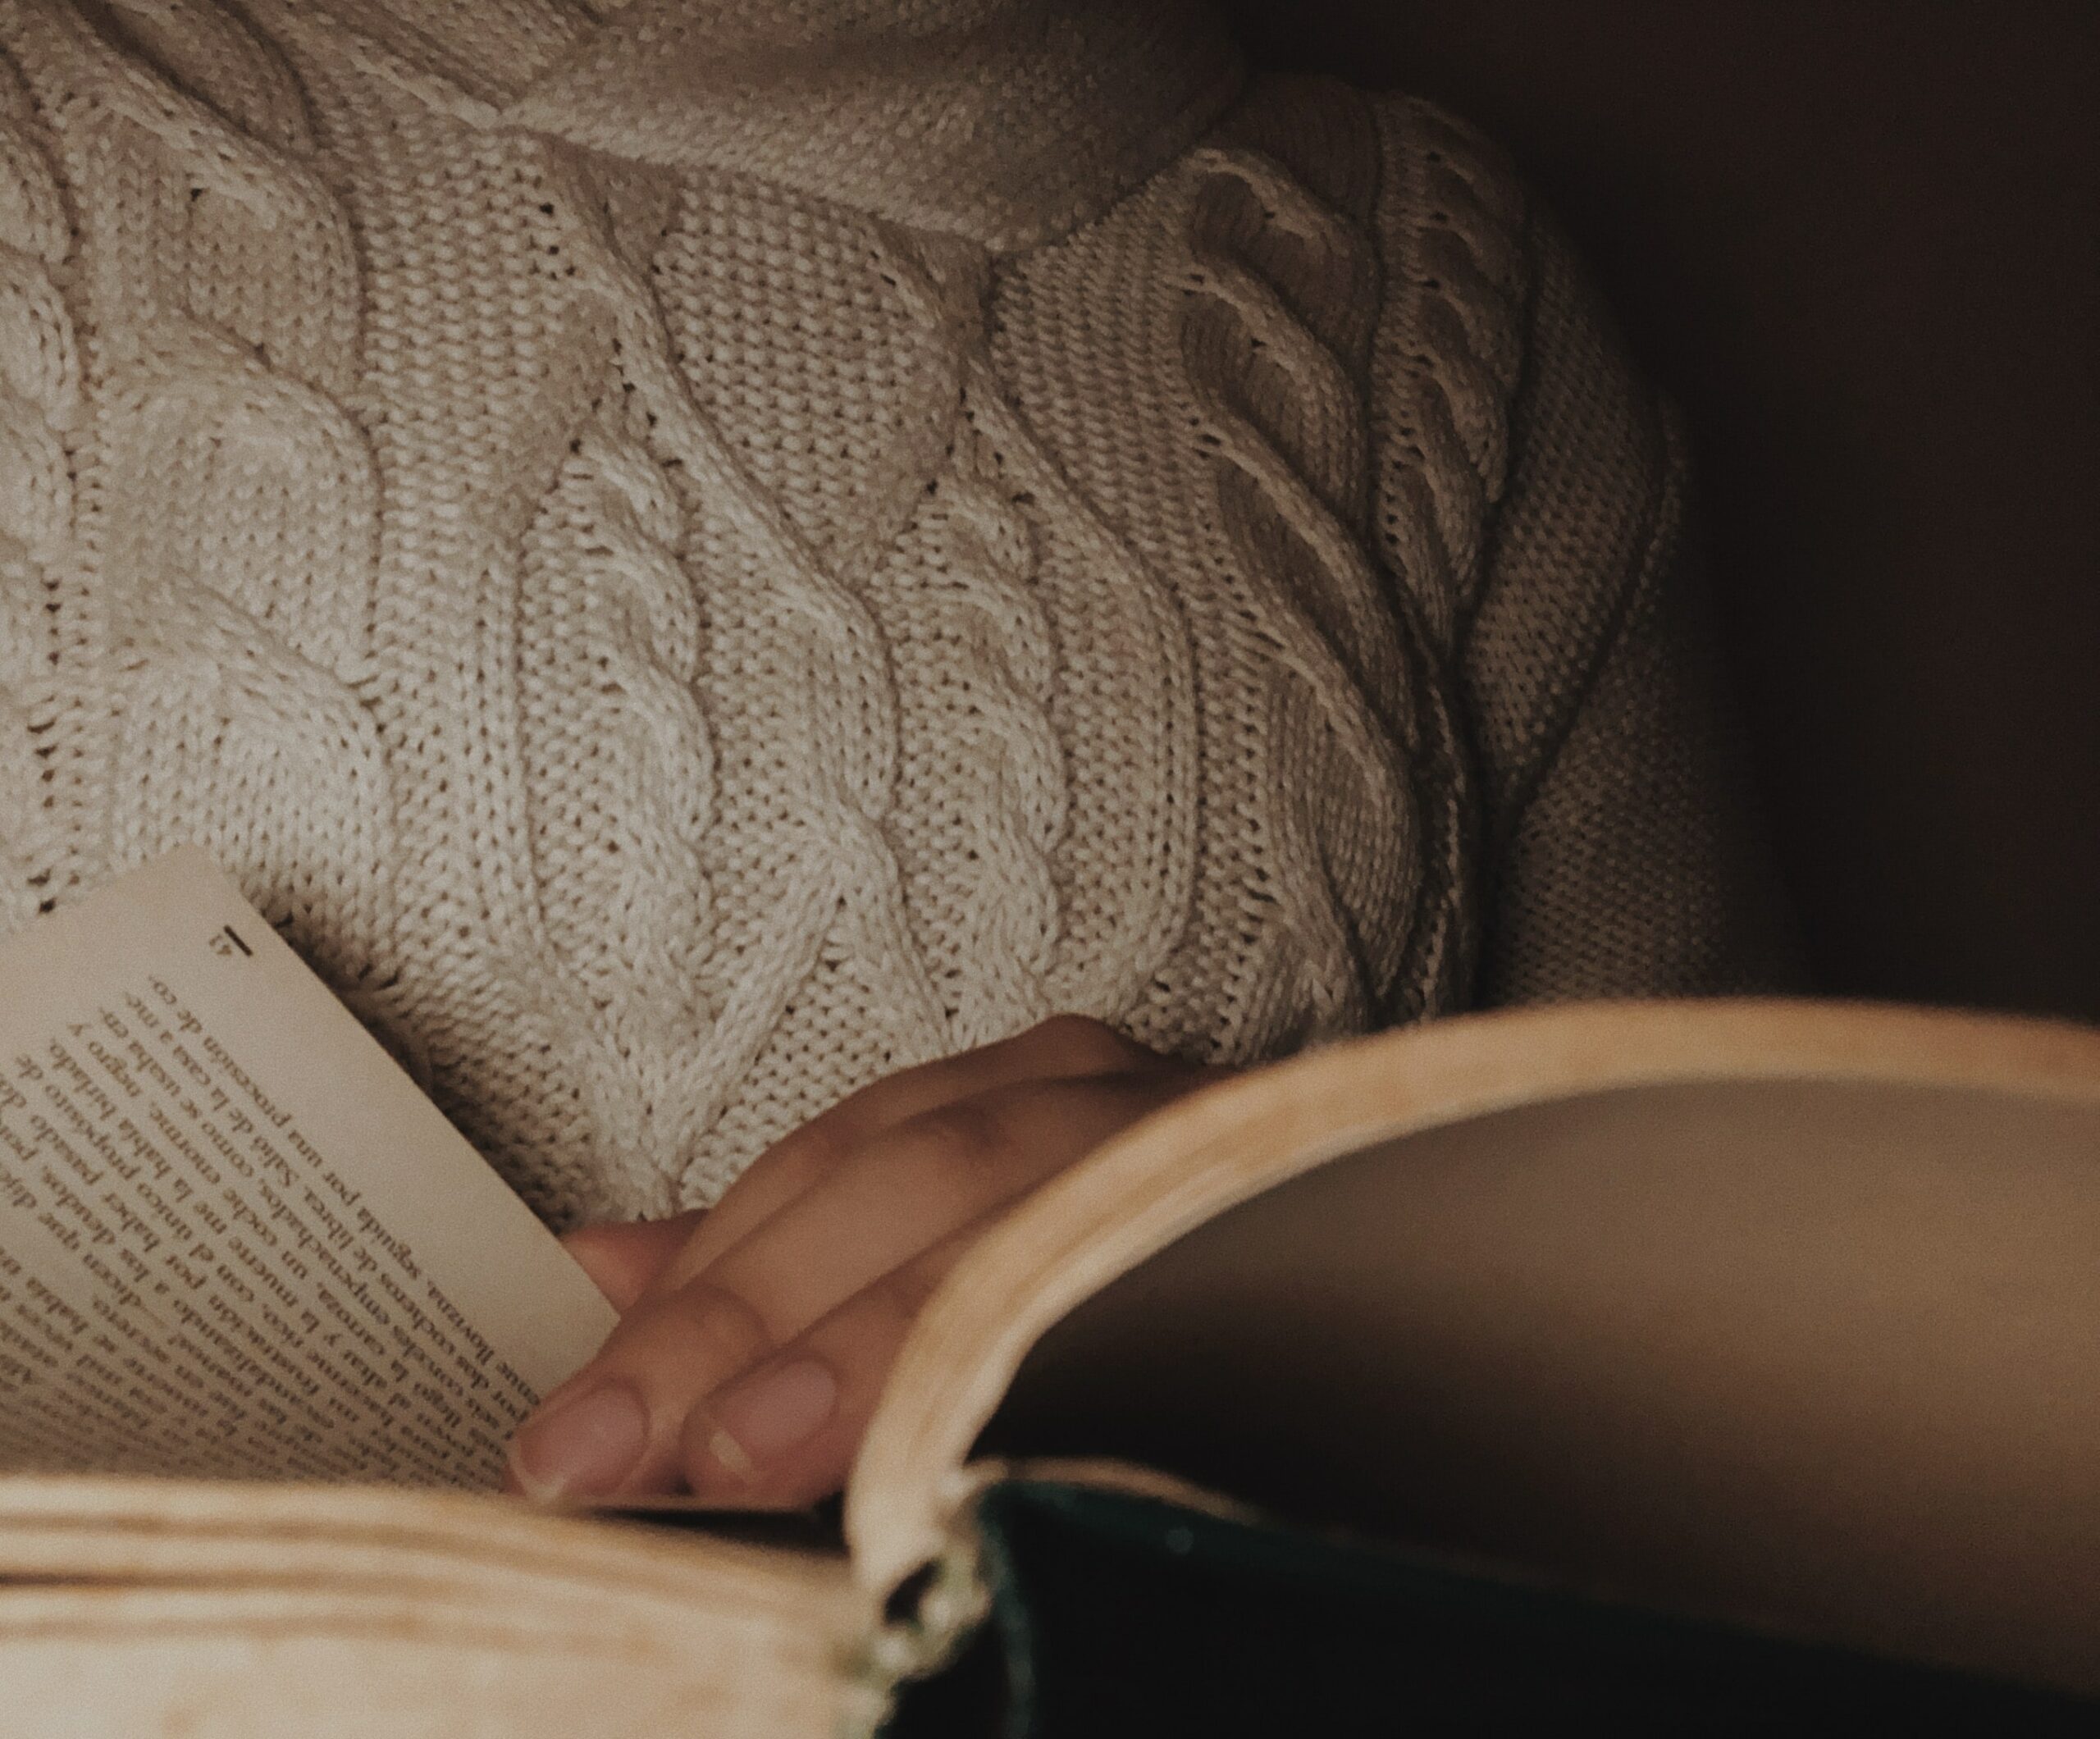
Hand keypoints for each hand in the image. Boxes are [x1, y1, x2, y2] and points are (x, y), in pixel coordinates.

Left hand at [505, 1016, 1213, 1507]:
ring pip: (1024, 1223)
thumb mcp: (935, 1234)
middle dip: (750, 1318)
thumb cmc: (1109, 1253)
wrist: (1351, 1256)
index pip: (825, 1170)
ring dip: (879, 1346)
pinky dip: (1043, 1368)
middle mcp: (1098, 1099)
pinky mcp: (1271, 1218)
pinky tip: (955, 1466)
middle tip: (616, 1455)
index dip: (698, 1293)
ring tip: (745, 1453)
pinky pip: (1147, 1285)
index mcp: (1012, 1091)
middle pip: (910, 1182)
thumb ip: (781, 1256)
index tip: (577, 1426)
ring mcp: (1192, 1144)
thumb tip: (598, 1262)